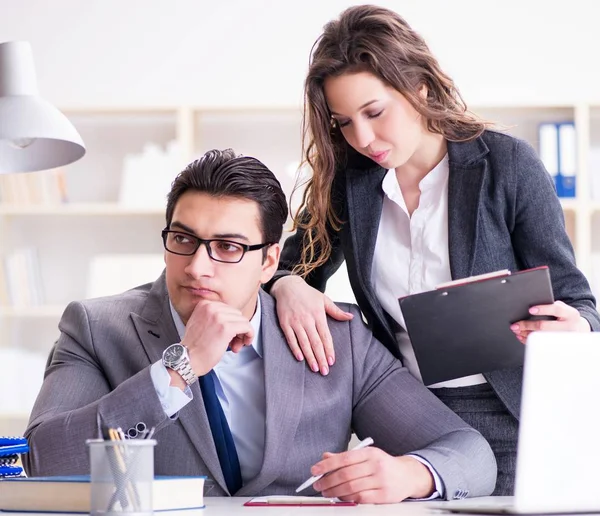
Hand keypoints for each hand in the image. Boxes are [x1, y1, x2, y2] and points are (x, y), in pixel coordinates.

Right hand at [181, 299, 253, 375]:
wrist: (187, 359)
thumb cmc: (193, 346)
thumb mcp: (199, 322)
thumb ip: (213, 316)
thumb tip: (233, 320)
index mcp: (205, 304)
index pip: (228, 309)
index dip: (231, 322)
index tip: (229, 333)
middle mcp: (211, 307)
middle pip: (237, 314)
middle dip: (237, 328)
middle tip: (233, 342)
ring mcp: (219, 317)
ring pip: (243, 320)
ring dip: (242, 334)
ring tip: (235, 345)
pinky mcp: (227, 328)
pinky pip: (247, 327)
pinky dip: (249, 335)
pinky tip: (244, 343)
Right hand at [271, 275, 352, 374]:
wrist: (288, 286)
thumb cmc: (307, 294)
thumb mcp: (324, 300)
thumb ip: (336, 311)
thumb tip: (350, 317)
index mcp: (318, 315)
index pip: (325, 336)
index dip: (329, 349)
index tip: (332, 361)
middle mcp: (307, 319)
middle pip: (315, 342)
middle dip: (321, 357)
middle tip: (324, 371)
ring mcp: (295, 322)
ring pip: (304, 342)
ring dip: (309, 356)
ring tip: (315, 368)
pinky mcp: (285, 323)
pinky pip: (290, 338)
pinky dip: (295, 348)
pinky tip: (299, 358)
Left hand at [311, 447, 433, 503]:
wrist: (408, 476)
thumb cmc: (383, 465)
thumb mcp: (366, 456)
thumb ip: (345, 457)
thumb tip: (325, 457)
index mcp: (370, 453)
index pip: (344, 458)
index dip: (327, 465)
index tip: (315, 470)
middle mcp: (376, 465)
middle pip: (346, 474)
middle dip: (328, 481)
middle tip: (318, 485)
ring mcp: (381, 481)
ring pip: (351, 488)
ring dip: (335, 492)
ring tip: (327, 492)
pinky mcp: (384, 495)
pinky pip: (361, 498)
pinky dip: (347, 499)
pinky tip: (341, 497)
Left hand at [510, 300, 590, 343]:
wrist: (580, 330)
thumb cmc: (566, 317)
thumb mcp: (564, 309)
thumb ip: (552, 306)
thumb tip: (532, 306)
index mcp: (570, 314)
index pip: (556, 309)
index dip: (543, 309)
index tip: (530, 309)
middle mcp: (568, 326)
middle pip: (544, 326)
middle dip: (527, 325)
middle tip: (515, 325)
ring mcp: (563, 338)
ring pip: (540, 337)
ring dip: (525, 333)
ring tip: (516, 330)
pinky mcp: (558, 346)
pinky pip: (540, 345)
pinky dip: (529, 341)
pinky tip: (521, 336)